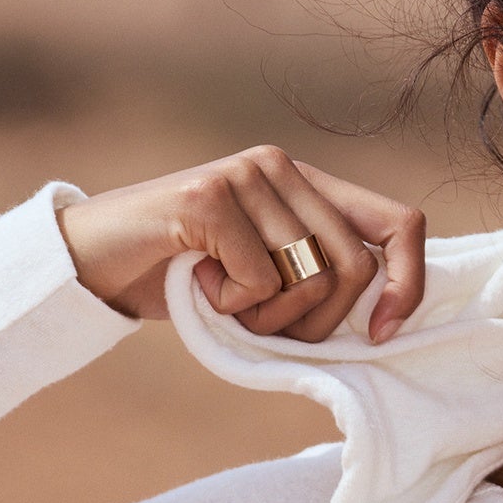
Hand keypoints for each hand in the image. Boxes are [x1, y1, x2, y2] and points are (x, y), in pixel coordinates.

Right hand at [56, 146, 424, 343]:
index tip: (381, 335)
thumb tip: (388, 324)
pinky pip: (259, 282)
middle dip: (315, 324)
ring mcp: (246, 175)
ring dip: (268, 319)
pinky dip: (231, 307)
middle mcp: (282, 167)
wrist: (97, 265)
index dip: (406, 284)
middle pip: (353, 269)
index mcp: (308, 185)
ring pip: (308, 279)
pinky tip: (198, 283)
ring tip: (225, 300)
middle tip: (262, 323)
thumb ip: (321, 285)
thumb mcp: (270, 285)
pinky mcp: (209, 196)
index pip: (399, 224)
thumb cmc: (188, 282)